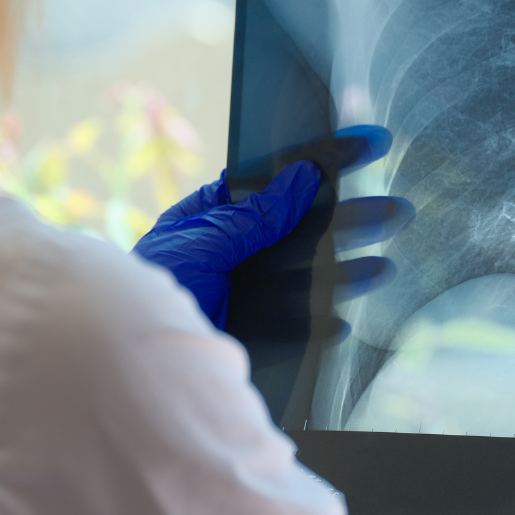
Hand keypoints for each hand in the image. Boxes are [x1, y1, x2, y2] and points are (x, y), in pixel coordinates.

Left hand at [133, 125, 411, 333]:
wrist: (115, 372)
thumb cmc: (144, 293)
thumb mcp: (199, 244)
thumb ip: (252, 216)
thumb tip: (302, 177)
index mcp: (210, 216)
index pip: (275, 178)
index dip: (323, 159)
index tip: (368, 143)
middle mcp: (230, 252)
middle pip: (302, 227)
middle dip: (351, 218)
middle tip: (399, 208)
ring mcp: (240, 294)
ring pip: (306, 276)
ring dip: (347, 270)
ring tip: (387, 267)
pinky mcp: (245, 336)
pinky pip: (293, 326)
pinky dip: (319, 324)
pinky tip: (343, 321)